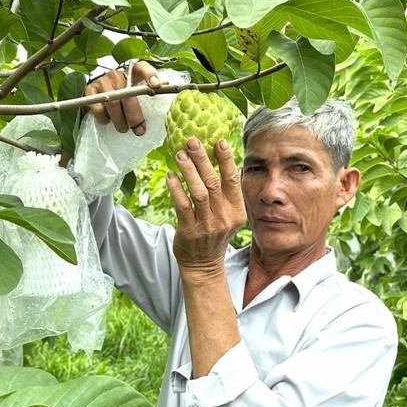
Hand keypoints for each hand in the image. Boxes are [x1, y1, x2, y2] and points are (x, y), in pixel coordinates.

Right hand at [84, 61, 160, 135]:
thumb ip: (144, 99)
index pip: (142, 67)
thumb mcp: (134, 95)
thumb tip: (157, 117)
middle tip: (138, 130)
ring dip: (119, 120)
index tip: (157, 86)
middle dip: (134, 116)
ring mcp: (102, 81)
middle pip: (128, 94)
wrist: (97, 97)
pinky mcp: (90, 90)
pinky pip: (98, 108)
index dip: (150, 74)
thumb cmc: (122, 98)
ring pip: (113, 103)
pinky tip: (107, 121)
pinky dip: (104, 118)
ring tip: (123, 129)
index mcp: (132, 73)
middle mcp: (117, 74)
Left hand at [166, 137, 246, 273]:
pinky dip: (176, 189)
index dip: (226, 160)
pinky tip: (171, 176)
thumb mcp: (227, 216)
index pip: (232, 180)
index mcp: (236, 211)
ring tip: (180, 154)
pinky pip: (183, 206)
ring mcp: (207, 225)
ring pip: (199, 192)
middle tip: (192, 141)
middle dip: (202, 159)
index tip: (218, 141)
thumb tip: (221, 162)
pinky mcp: (190, 231)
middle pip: (213, 182)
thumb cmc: (213, 235)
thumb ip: (226, 194)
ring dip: (188, 171)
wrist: (203, 265)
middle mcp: (224, 217)